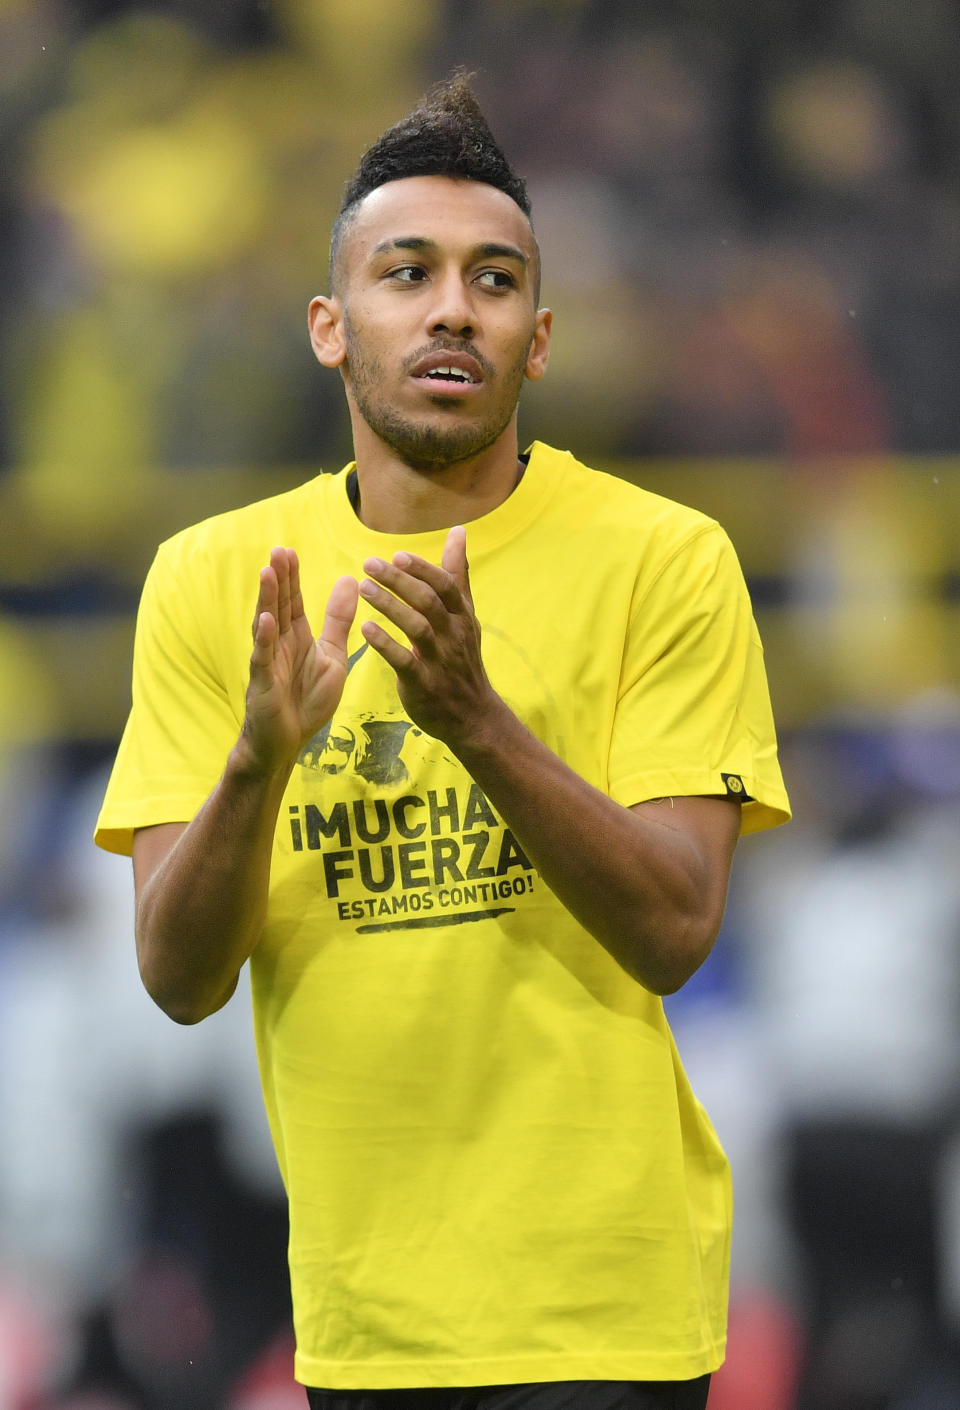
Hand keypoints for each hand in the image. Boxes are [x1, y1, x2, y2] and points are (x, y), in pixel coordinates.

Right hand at [240, 547, 358, 774]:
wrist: (287, 743)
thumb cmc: (307, 700)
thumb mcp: (331, 655)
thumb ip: (338, 620)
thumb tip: (350, 581)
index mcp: (296, 637)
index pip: (292, 601)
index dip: (291, 577)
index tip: (289, 550)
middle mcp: (278, 644)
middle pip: (277, 605)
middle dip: (278, 578)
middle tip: (278, 550)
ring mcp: (268, 663)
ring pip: (266, 625)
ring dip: (266, 599)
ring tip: (267, 572)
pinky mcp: (264, 684)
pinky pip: (263, 659)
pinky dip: (264, 639)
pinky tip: (266, 620)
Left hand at [358, 527, 496, 746]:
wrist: (472, 715)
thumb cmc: (462, 659)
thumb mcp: (466, 616)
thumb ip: (457, 575)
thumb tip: (458, 531)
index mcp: (462, 617)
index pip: (445, 586)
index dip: (423, 569)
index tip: (397, 555)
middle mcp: (454, 635)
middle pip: (428, 602)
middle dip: (399, 581)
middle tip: (369, 564)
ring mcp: (440, 660)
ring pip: (416, 627)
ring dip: (389, 606)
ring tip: (363, 588)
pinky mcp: (424, 684)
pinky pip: (404, 661)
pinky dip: (385, 644)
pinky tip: (365, 630)